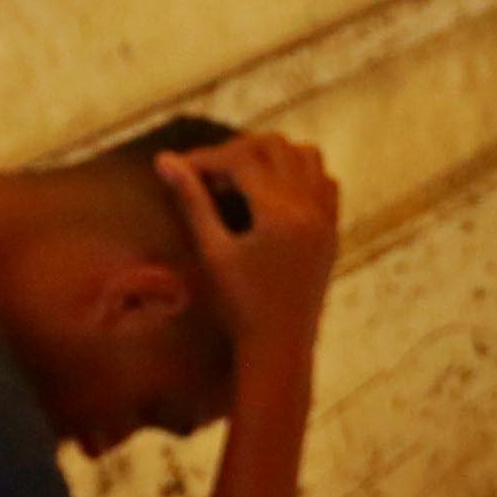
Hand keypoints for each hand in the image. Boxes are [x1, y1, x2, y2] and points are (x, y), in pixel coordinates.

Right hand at [158, 132, 337, 358]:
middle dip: (238, 151)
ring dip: (272, 156)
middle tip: (210, 173)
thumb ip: (192, 202)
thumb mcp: (212, 252)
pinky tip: (273, 194)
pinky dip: (300, 174)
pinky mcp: (332, 232)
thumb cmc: (240, 307)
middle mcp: (310, 210)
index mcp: (281, 216)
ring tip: (241, 178)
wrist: (280, 349)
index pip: (243, 160)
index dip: (208, 157)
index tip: (182, 167)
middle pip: (275, 147)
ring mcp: (326, 220)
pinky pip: (324, 183)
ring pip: (305, 157)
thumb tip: (163, 160)